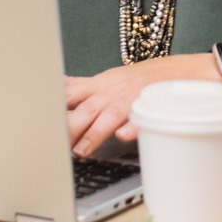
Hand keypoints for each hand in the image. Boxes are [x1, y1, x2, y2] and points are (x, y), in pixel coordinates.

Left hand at [66, 53, 214, 156]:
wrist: (184, 70)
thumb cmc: (142, 79)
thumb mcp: (109, 79)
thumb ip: (83, 88)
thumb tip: (57, 90)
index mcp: (99, 85)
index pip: (69, 92)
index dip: (53, 106)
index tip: (37, 117)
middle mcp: (111, 91)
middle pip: (84, 109)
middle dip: (68, 127)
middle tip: (54, 144)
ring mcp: (130, 99)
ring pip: (107, 117)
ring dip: (93, 134)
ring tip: (82, 151)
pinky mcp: (151, 107)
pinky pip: (141, 118)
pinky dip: (132, 127)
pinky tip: (124, 137)